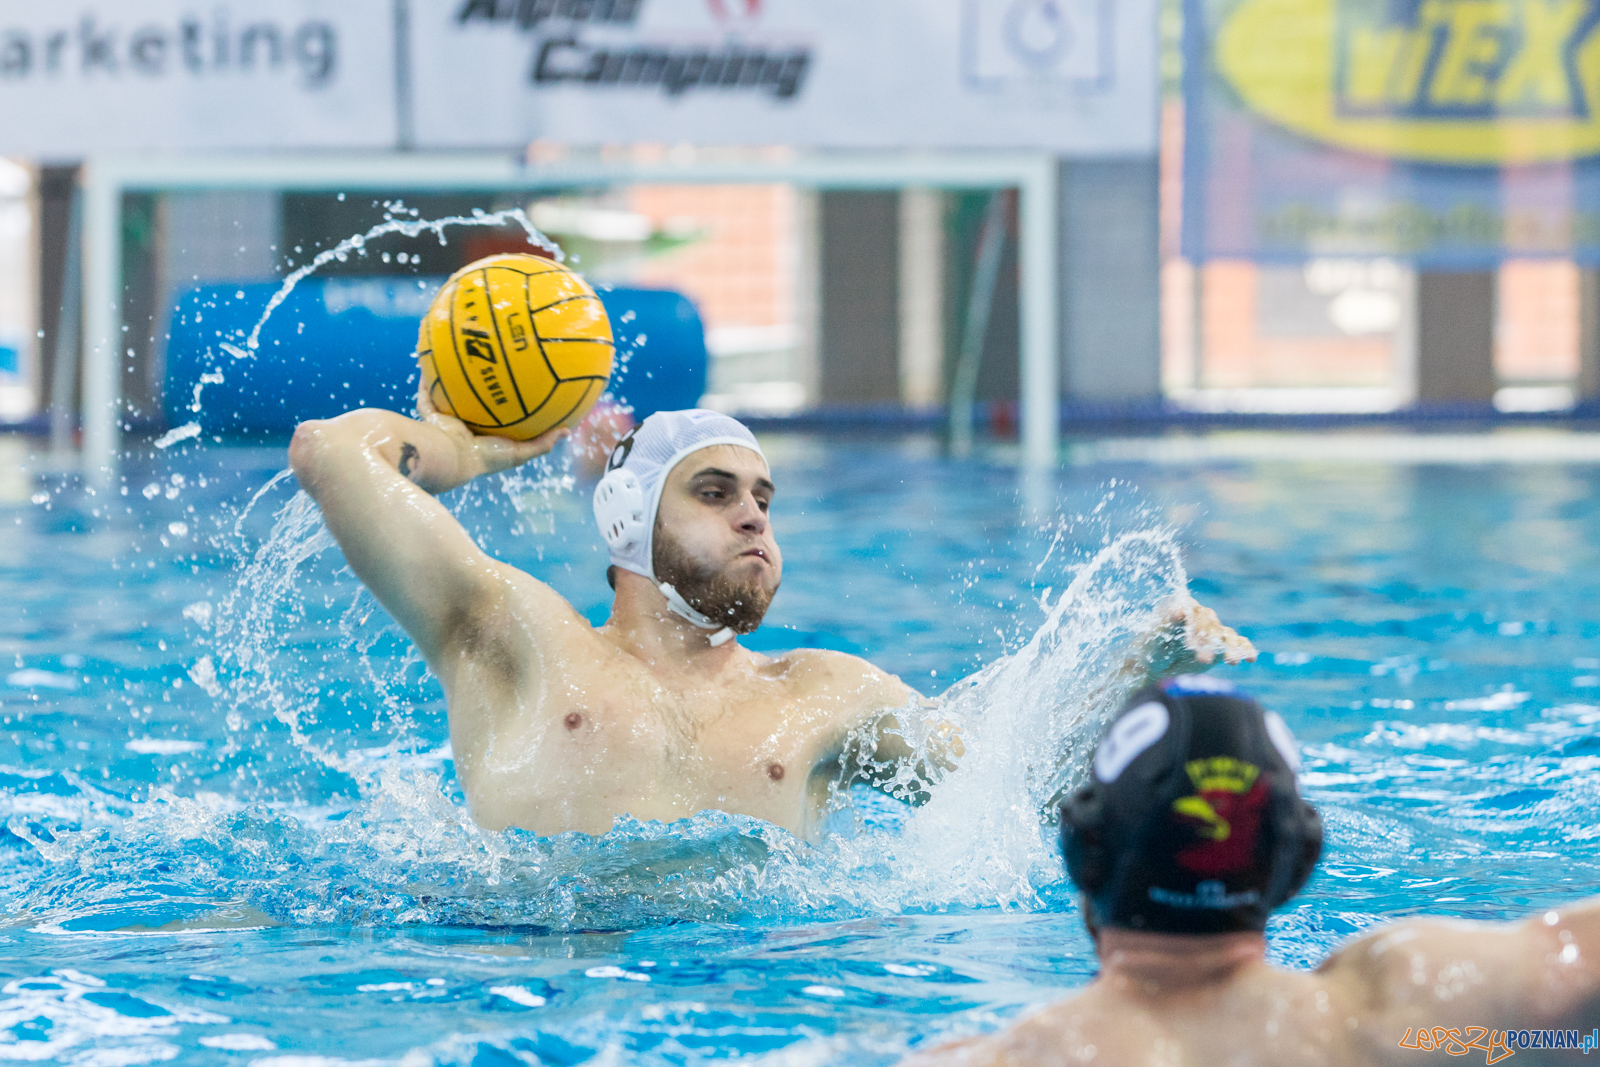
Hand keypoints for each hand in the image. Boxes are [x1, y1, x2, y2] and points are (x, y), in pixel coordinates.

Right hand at [415, 376, 568, 489]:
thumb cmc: (486, 457)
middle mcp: (465, 428)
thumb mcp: (520, 452)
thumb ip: (542, 442)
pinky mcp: (430, 416)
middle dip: (478, 390)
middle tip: (487, 369)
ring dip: (451, 383)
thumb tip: (567, 430)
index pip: (497, 419)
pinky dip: (427, 381)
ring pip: (448, 398)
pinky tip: (431, 362)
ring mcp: (446, 422)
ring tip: (458, 359)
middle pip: (472, 406)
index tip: (517, 389)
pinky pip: (426, 396)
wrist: (452, 458)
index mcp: (485, 437)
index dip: (505, 406)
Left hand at [1134, 594, 1256, 680]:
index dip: (1191, 623)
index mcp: (1183, 606)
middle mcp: (1201, 615)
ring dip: (1230, 647)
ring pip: (1226, 635)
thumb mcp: (1155, 635)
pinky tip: (1251, 658)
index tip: (1187, 638)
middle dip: (1206, 642)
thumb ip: (1167, 622)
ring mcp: (1214, 630)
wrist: (1158, 664)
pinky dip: (1245, 649)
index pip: (1192, 611)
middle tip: (1201, 659)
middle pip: (1209, 625)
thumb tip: (1179, 610)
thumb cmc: (1153, 646)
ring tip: (1231, 660)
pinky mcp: (1223, 644)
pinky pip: (1238, 643)